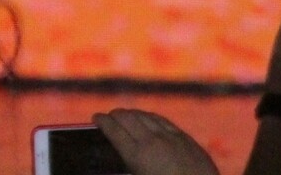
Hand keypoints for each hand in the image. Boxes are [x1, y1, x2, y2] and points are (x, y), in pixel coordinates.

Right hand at [92, 110, 218, 174]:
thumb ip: (130, 165)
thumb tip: (124, 153)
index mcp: (136, 156)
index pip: (113, 130)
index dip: (101, 121)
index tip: (96, 117)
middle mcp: (151, 141)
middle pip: (126, 118)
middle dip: (114, 115)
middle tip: (108, 117)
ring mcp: (169, 137)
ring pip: (144, 116)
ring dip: (131, 113)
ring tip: (125, 115)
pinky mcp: (184, 138)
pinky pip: (162, 120)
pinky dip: (150, 116)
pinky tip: (147, 118)